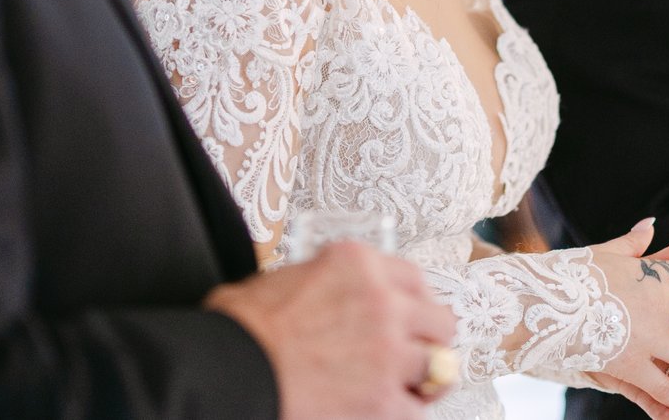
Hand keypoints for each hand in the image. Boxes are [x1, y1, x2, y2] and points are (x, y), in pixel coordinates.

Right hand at [207, 241, 455, 419]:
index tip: (410, 316)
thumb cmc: (243, 329)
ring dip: (424, 378)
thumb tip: (332, 298)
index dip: (414, 302)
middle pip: (439, 320)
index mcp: (357, 264)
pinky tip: (382, 411)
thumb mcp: (285, 277)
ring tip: (406, 387)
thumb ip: (324, 281)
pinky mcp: (385, 401)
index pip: (413, 278)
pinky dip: (402, 412)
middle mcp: (382, 302)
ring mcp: (388, 353)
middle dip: (428, 338)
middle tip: (414, 354)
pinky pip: (416, 410)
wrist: (229, 370)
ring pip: (440, 366)